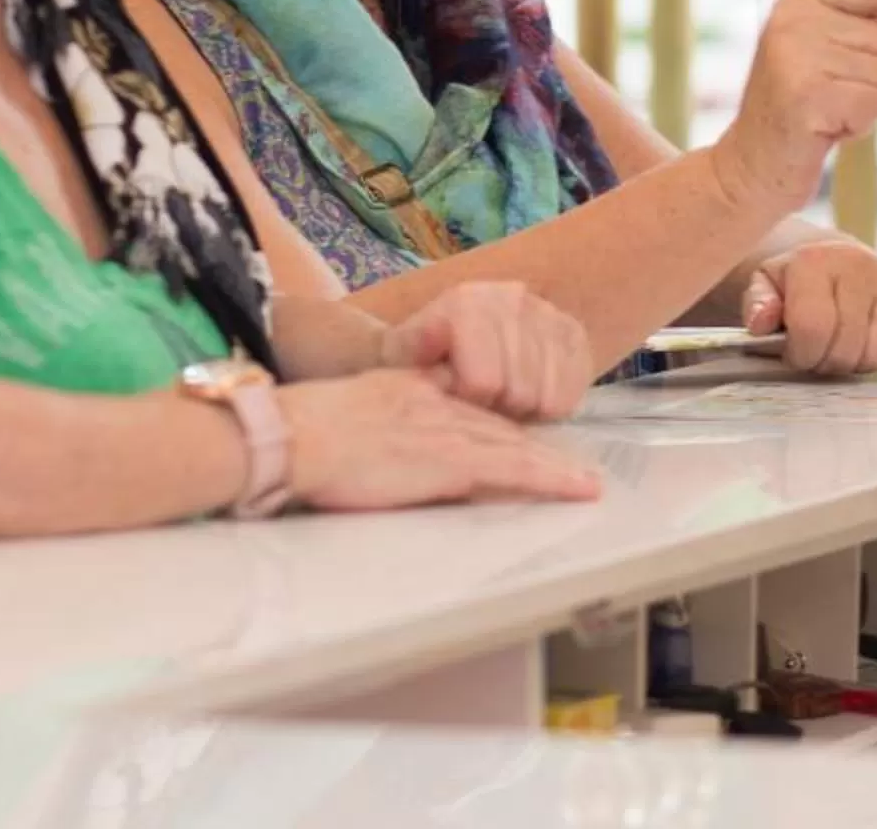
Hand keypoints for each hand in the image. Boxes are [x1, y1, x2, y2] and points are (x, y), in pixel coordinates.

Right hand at [274, 370, 601, 511]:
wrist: (291, 434)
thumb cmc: (303, 433)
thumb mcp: (353, 411)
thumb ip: (384, 420)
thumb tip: (393, 443)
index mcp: (413, 390)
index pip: (470, 406)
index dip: (501, 420)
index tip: (526, 435)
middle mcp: (439, 403)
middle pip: (500, 424)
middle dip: (537, 444)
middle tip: (572, 465)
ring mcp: (447, 429)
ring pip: (515, 445)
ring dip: (553, 465)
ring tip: (585, 483)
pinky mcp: (448, 459)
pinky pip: (512, 468)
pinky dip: (548, 477)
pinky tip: (573, 487)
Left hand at [376, 281, 593, 421]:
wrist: (448, 343)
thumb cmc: (420, 360)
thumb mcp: (399, 360)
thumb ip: (410, 353)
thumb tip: (436, 339)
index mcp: (467, 302)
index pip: (485, 382)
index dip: (469, 405)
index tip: (456, 400)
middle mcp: (512, 298)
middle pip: (520, 392)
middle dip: (498, 412)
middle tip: (481, 405)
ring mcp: (548, 313)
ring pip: (550, 396)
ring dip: (526, 413)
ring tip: (502, 401)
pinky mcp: (574, 333)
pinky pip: (575, 391)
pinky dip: (552, 406)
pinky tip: (529, 397)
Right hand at [711, 0, 876, 213]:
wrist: (750, 169)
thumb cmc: (801, 108)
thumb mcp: (831, 45)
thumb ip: (867, 1)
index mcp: (799, 2)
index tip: (846, 58)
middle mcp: (793, 19)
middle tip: (833, 99)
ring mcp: (794, 56)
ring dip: (868, 106)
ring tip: (826, 115)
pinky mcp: (803, 95)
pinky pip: (873, 104)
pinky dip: (858, 127)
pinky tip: (821, 133)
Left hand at [740, 238, 876, 374]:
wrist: (837, 261)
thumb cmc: (796, 283)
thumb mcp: (765, 287)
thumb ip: (757, 305)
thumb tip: (761, 322)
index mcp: (815, 260)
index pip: (812, 329)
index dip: (800, 353)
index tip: (795, 351)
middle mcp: (860, 264)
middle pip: (846, 348)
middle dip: (827, 362)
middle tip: (820, 351)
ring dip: (856, 363)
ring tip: (843, 345)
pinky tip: (869, 339)